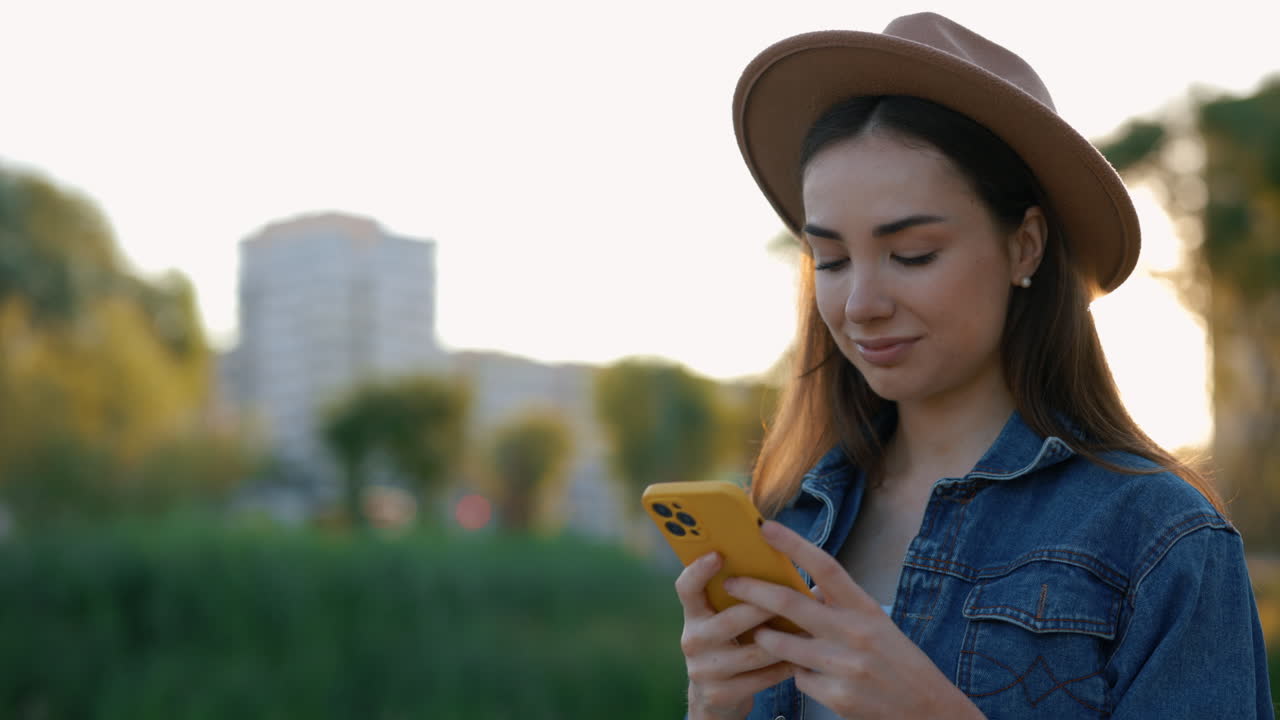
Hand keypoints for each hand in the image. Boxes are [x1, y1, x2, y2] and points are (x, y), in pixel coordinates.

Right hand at [674, 551, 796, 719]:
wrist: (715, 697)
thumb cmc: (729, 644)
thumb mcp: (722, 620)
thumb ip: (739, 598)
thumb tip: (781, 569)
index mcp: (693, 615)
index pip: (687, 588)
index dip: (699, 570)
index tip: (719, 554)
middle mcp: (693, 640)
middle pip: (731, 620)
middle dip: (764, 607)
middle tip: (791, 595)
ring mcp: (705, 670)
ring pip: (755, 651)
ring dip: (786, 639)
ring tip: (811, 627)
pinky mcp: (722, 694)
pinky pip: (763, 677)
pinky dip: (786, 665)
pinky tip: (804, 657)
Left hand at [723, 521, 984, 719]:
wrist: (930, 711)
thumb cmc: (899, 663)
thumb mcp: (876, 626)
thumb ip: (841, 608)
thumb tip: (802, 591)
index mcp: (865, 609)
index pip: (825, 566)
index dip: (794, 544)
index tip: (766, 527)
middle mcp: (855, 633)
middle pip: (790, 604)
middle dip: (753, 591)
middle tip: (730, 584)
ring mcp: (845, 666)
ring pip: (784, 646)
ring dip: (765, 639)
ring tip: (760, 635)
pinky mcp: (838, 696)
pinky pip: (799, 678)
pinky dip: (799, 674)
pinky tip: (814, 676)